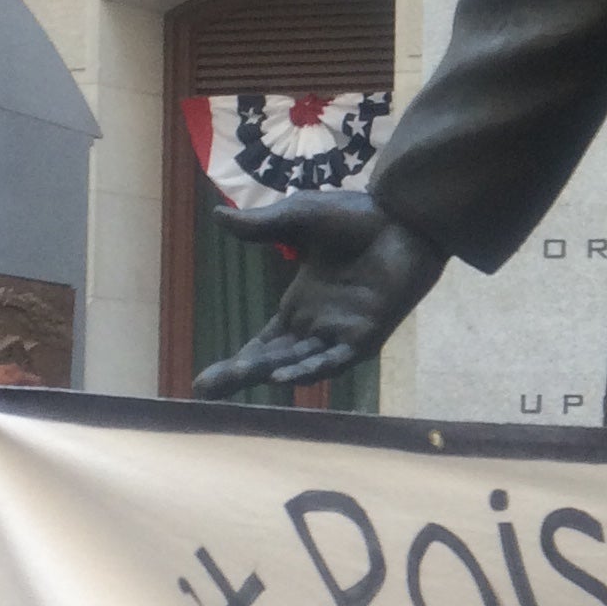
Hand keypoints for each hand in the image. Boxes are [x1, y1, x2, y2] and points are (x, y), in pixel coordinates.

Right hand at [192, 192, 445, 398]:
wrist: (402, 215)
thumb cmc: (356, 216)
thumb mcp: (298, 218)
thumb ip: (263, 226)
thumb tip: (218, 216)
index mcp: (302, 305)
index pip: (265, 343)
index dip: (239, 362)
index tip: (204, 381)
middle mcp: (319, 324)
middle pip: (273, 359)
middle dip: (241, 374)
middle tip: (204, 390)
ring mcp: (342, 331)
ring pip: (299, 361)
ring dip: (269, 371)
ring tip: (235, 378)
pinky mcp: (367, 332)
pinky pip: (337, 358)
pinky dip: (312, 368)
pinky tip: (285, 377)